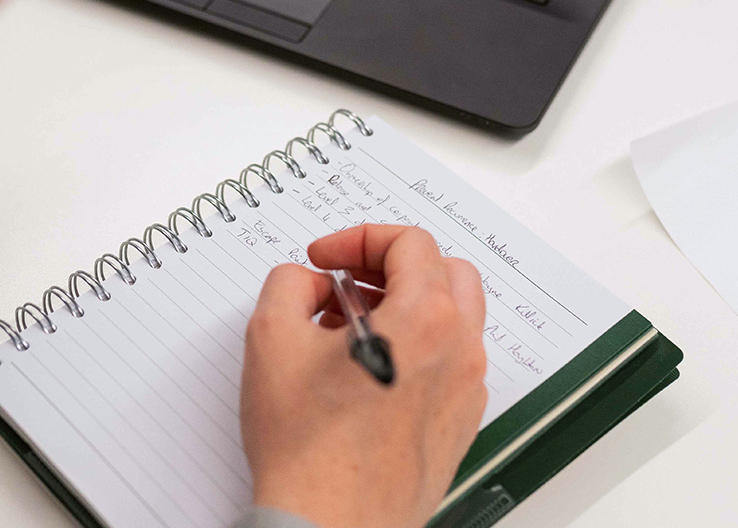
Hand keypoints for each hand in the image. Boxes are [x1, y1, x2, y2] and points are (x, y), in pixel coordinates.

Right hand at [240, 225, 487, 527]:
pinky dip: (414, 347)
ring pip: (451, 318)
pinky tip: (364, 370)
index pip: (410, 242)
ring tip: (346, 329)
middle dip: (390, 265)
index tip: (325, 259)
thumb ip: (289, 283)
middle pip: (444, 272)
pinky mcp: (458, 426)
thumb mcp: (271, 337)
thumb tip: (309, 282)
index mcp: (427, 319)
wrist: (327, 525)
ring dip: (403, 305)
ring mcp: (466, 392)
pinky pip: (447, 363)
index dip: (358, 238)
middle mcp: (459, 351)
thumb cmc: (308, 448)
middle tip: (345, 281)